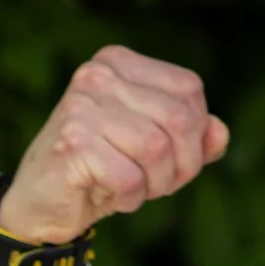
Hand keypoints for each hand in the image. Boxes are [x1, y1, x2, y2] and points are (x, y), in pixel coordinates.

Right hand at [0, 46, 228, 246]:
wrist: (44, 202)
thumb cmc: (106, 168)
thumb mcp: (157, 149)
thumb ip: (195, 137)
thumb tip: (220, 132)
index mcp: (118, 63)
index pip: (189, 90)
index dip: (195, 134)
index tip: (170, 156)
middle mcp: (97, 75)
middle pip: (179, 120)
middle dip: (182, 165)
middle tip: (157, 182)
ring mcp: (80, 106)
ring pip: (157, 149)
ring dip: (155, 184)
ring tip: (130, 187)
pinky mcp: (71, 143)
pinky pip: (130, 177)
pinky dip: (130, 197)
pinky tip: (106, 193)